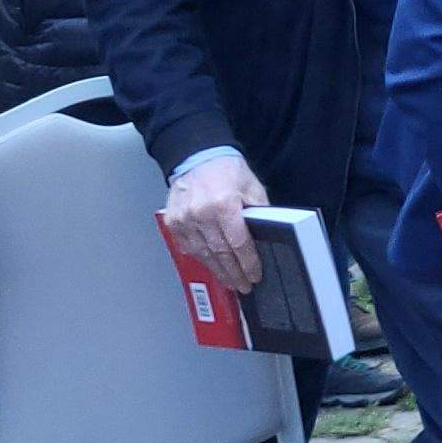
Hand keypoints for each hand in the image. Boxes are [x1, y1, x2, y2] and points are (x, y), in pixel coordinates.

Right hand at [161, 156, 271, 289]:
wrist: (196, 157)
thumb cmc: (226, 171)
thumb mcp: (252, 187)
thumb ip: (260, 212)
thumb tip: (268, 235)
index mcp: (223, 204)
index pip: (239, 242)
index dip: (248, 263)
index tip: (255, 275)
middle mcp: (201, 214)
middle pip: (220, 253)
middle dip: (235, 273)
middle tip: (244, 285)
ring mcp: (184, 220)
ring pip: (203, 254)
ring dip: (218, 271)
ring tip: (231, 282)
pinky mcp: (173, 222)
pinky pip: (188, 247)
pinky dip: (202, 259)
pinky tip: (213, 267)